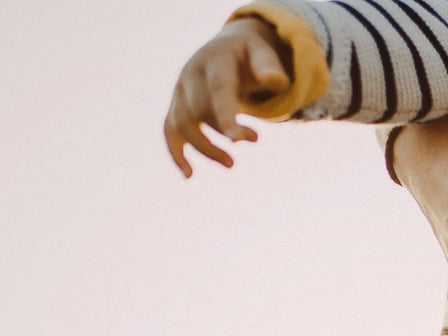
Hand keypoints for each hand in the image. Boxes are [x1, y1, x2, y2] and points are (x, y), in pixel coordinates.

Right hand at [164, 18, 290, 175]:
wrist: (227, 47)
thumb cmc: (250, 55)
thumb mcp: (263, 53)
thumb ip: (269, 67)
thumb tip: (277, 82)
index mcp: (215, 61)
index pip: (218, 91)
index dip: (226, 117)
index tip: (238, 141)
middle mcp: (192, 75)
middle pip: (199, 110)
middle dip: (224, 131)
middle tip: (255, 139)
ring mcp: (180, 90)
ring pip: (184, 125)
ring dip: (207, 148)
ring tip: (232, 164)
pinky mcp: (177, 105)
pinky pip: (170, 130)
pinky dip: (176, 153)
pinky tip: (189, 175)